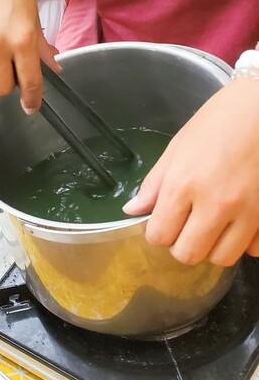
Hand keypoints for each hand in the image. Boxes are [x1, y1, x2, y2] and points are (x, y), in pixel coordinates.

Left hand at [123, 78, 258, 265]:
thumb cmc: (220, 121)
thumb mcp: (178, 147)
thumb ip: (154, 184)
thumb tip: (132, 210)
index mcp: (184, 185)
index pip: (159, 236)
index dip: (157, 232)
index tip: (163, 222)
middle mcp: (215, 204)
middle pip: (188, 254)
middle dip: (182, 245)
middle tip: (186, 227)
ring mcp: (248, 212)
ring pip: (222, 257)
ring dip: (212, 247)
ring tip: (212, 226)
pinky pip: (255, 249)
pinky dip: (245, 243)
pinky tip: (239, 224)